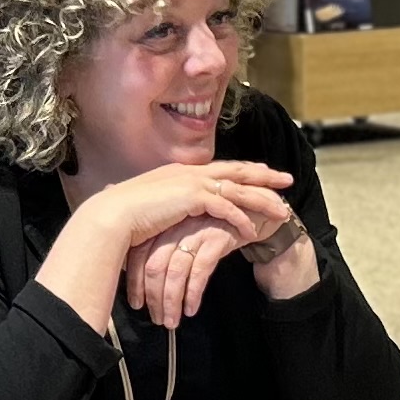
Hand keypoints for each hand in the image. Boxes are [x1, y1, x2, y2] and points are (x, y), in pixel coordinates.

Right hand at [76, 160, 295, 255]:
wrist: (112, 217)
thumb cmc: (126, 217)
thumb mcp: (153, 208)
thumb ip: (169, 206)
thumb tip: (174, 213)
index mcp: (181, 172)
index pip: (220, 169)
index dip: (244, 171)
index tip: (263, 173)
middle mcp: (189, 172)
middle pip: (237, 171)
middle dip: (264, 175)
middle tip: (287, 179)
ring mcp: (192, 182)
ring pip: (238, 188)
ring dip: (262, 199)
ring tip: (282, 210)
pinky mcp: (192, 197)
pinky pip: (226, 207)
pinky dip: (241, 218)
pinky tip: (252, 231)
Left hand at [124, 217, 245, 327]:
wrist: (250, 207)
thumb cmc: (214, 224)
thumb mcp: (186, 233)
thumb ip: (166, 250)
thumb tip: (146, 283)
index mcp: (162, 224)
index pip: (139, 255)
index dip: (135, 282)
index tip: (136, 303)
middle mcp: (175, 227)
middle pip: (155, 266)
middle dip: (153, 297)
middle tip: (156, 318)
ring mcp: (195, 232)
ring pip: (175, 271)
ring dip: (171, 301)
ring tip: (172, 321)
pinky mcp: (216, 238)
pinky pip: (200, 271)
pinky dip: (192, 293)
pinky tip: (191, 309)